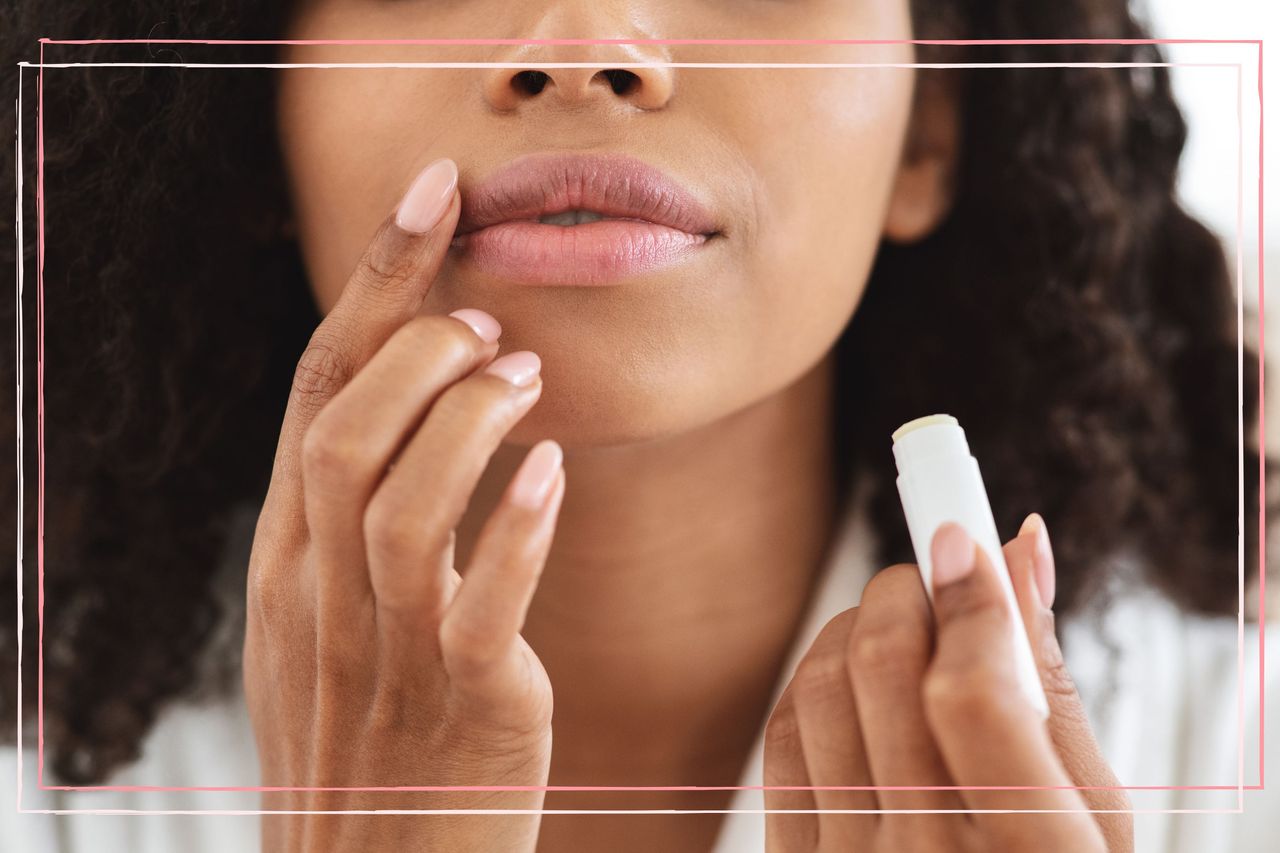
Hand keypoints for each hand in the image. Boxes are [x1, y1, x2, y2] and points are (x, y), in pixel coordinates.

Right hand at [243, 158, 563, 852]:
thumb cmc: (370, 739)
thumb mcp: (331, 622)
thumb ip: (351, 524)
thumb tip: (412, 414)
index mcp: (290, 559)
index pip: (318, 391)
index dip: (376, 284)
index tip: (434, 195)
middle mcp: (320, 593)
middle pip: (343, 426)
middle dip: (416, 344)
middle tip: (489, 320)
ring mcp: (385, 649)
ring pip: (397, 500)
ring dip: (463, 418)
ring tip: (525, 377)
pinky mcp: (464, 703)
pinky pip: (478, 602)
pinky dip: (513, 527)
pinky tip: (551, 470)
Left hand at [763, 514, 1132, 851]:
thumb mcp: (1093, 817)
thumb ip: (1050, 683)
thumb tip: (1018, 550)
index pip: (974, 693)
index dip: (968, 598)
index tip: (965, 535)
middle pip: (881, 666)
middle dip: (905, 588)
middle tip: (935, 576)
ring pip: (819, 685)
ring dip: (855, 625)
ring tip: (899, 628)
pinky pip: (780, 737)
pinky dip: (814, 681)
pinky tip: (854, 680)